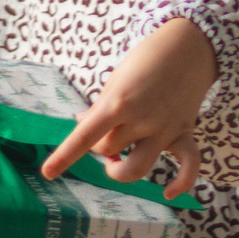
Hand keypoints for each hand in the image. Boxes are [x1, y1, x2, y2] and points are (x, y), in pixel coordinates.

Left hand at [42, 17, 216, 199]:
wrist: (190, 45)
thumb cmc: (148, 57)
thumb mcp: (117, 78)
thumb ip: (100, 105)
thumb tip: (81, 122)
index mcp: (118, 103)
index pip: (85, 136)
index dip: (65, 156)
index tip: (48, 173)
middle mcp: (141, 119)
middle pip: (108, 151)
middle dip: (99, 149)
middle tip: (102, 136)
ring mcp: (165, 129)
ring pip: (138, 167)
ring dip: (121, 171)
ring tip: (118, 161)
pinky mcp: (186, 132)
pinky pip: (188, 166)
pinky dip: (181, 184)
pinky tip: (168, 193)